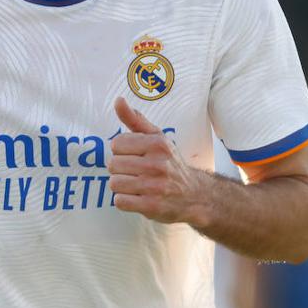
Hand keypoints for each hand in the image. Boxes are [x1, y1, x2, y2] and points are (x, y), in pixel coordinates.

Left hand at [108, 96, 208, 224]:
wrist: (194, 195)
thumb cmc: (170, 163)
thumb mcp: (157, 137)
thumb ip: (135, 119)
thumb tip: (118, 100)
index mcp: (158, 144)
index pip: (116, 144)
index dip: (122, 151)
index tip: (135, 155)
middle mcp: (158, 164)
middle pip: (113, 164)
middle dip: (121, 169)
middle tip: (137, 172)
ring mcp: (155, 186)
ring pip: (114, 183)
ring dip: (122, 186)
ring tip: (137, 185)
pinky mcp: (151, 206)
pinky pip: (119, 201)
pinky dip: (125, 201)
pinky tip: (138, 197)